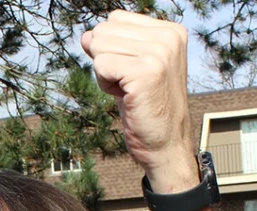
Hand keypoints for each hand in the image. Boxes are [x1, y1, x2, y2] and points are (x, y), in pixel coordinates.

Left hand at [81, 11, 198, 191]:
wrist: (165, 144)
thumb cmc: (146, 108)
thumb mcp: (128, 69)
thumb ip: (110, 46)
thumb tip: (86, 35)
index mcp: (170, 31)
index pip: (115, 19)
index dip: (111, 49)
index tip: (132, 73)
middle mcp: (169, 37)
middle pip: (104, 30)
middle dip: (105, 61)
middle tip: (129, 85)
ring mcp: (160, 53)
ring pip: (99, 46)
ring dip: (105, 74)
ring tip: (129, 91)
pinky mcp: (147, 71)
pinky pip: (100, 65)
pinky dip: (105, 84)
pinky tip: (126, 97)